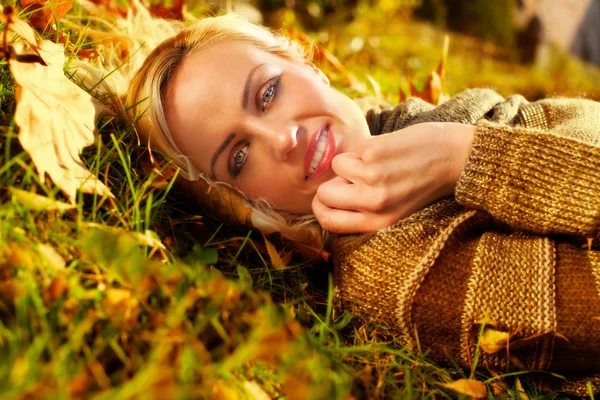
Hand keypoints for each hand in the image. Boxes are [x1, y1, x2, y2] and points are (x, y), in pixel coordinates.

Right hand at [312, 122, 475, 232]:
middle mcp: (374, 204)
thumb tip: (328, 200)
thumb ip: (365, 211)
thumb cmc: (425, 183)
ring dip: (351, 161)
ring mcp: (373, 178)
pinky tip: (384, 150)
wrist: (457, 158)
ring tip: (377, 162)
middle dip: (332, 183)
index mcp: (378, 223)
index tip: (327, 198)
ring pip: (336, 168)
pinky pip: (350, 150)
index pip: (328, 223)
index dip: (321, 209)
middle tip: (351, 177)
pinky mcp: (374, 153)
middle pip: (323, 195)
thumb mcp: (397, 211)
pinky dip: (362, 147)